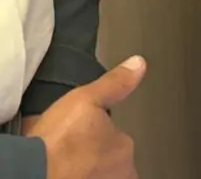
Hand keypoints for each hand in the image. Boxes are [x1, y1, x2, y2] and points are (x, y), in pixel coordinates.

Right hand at [23, 56, 145, 178]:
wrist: (31, 171)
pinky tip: (60, 171)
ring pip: (98, 175)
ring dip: (86, 170)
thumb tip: (137, 65)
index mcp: (123, 150)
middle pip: (111, 166)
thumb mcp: (87, 98)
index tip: (85, 134)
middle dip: (96, 158)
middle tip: (73, 150)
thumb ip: (115, 84)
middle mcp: (117, 176)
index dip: (101, 136)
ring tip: (65, 162)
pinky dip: (74, 176)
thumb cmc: (57, 142)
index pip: (120, 144)